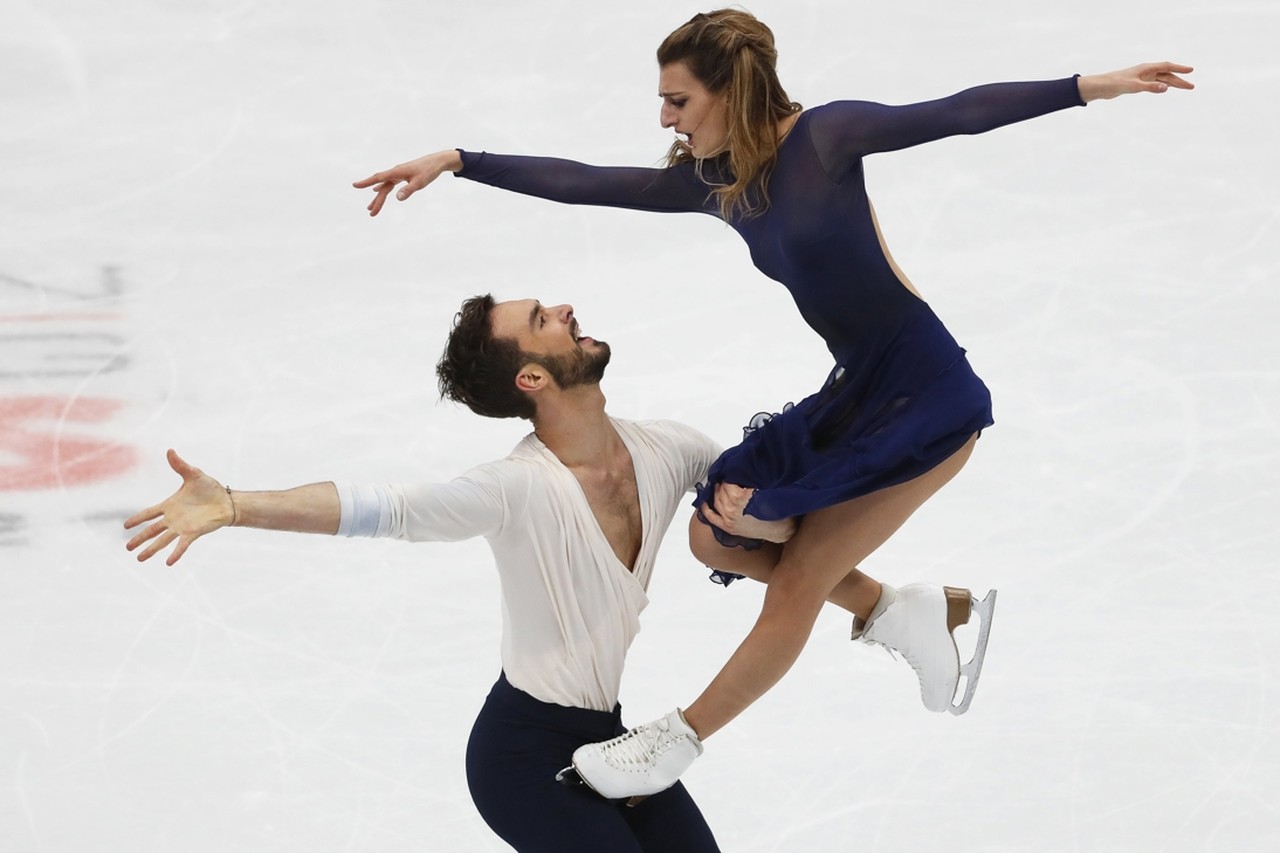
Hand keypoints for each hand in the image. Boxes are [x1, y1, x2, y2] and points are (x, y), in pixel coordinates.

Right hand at [124, 450, 234, 564]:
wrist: (228, 501)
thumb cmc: (211, 489)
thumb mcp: (194, 474)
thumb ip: (180, 465)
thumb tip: (170, 450)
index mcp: (170, 505)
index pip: (149, 512)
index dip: (138, 518)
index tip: (125, 525)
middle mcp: (173, 518)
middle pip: (152, 530)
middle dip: (139, 538)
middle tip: (127, 548)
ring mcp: (182, 527)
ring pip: (162, 540)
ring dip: (151, 549)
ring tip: (139, 559)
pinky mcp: (193, 533)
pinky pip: (182, 545)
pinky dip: (175, 553)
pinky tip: (168, 563)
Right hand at [352, 149, 463, 215]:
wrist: (437, 162)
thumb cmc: (429, 171)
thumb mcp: (420, 183)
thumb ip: (408, 190)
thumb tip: (397, 198)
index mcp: (397, 172)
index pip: (378, 178)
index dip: (366, 182)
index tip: (354, 185)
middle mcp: (395, 172)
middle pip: (382, 188)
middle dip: (376, 201)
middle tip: (371, 213)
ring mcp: (398, 174)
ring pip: (385, 187)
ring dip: (378, 198)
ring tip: (370, 209)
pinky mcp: (402, 175)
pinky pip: (389, 184)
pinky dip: (383, 189)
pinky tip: (377, 191)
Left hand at [699, 483, 797, 542]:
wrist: (781, 529)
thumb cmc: (775, 509)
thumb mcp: (765, 491)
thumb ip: (751, 482)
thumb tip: (741, 471)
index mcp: (742, 497)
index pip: (729, 483)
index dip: (730, 477)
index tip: (732, 474)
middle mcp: (733, 509)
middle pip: (722, 491)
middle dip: (724, 484)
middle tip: (727, 479)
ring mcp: (729, 519)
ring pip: (716, 501)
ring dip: (716, 492)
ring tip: (720, 486)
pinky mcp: (729, 528)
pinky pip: (711, 517)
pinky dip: (705, 509)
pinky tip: (704, 502)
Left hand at [1078, 62, 1193, 101]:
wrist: (1100, 87)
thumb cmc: (1115, 84)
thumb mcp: (1134, 86)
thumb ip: (1150, 87)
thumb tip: (1166, 88)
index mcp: (1146, 68)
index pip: (1167, 67)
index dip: (1179, 68)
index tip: (1191, 70)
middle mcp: (1145, 71)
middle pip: (1167, 74)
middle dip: (1179, 80)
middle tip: (1191, 86)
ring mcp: (1141, 77)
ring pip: (1161, 79)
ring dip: (1173, 83)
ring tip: (1185, 87)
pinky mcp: (1136, 84)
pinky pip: (1154, 84)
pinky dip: (1162, 86)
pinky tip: (1166, 88)